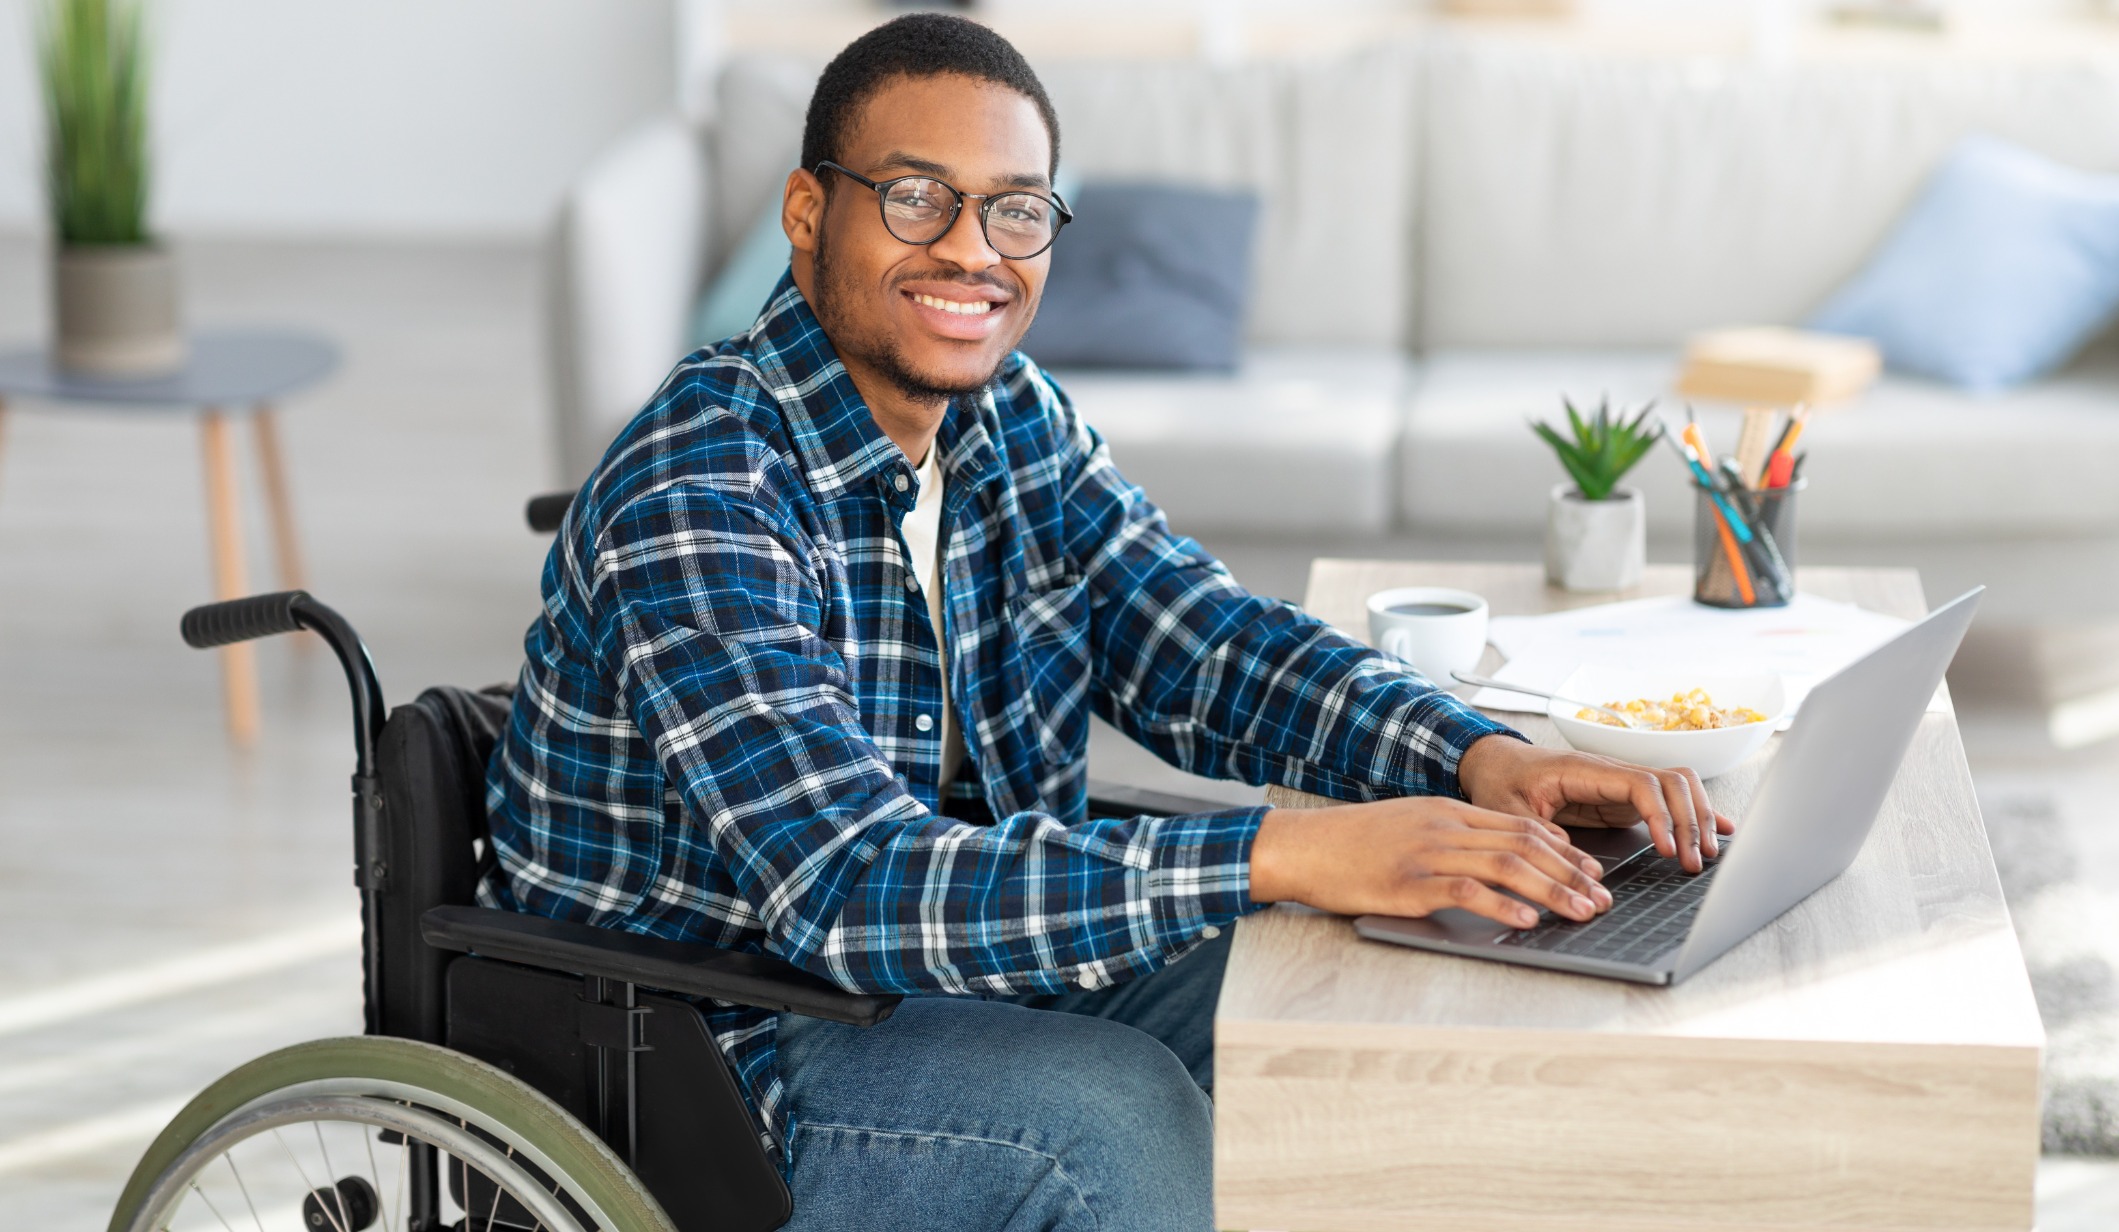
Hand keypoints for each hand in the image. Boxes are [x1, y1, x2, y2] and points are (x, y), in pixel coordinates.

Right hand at [1249, 796, 1613, 928]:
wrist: (1303, 846)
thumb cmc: (1353, 843)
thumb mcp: (1410, 825)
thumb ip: (1455, 835)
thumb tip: (1501, 854)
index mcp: (1448, 811)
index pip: (1521, 823)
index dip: (1564, 848)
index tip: (1592, 871)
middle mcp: (1444, 826)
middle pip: (1524, 843)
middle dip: (1571, 872)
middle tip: (1601, 898)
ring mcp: (1427, 853)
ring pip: (1506, 865)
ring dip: (1551, 891)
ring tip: (1581, 912)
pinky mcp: (1408, 882)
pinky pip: (1465, 891)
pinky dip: (1501, 905)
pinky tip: (1526, 919)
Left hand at [1456, 735, 1734, 872]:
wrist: (1495, 763)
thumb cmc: (1501, 781)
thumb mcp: (1507, 809)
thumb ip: (1539, 832)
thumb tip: (1577, 860)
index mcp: (1586, 770)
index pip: (1641, 784)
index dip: (1661, 816)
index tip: (1666, 849)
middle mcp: (1611, 772)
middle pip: (1672, 782)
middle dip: (1690, 820)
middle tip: (1694, 862)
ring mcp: (1621, 784)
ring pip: (1677, 787)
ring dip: (1697, 817)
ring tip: (1706, 854)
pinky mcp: (1623, 798)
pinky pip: (1668, 799)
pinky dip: (1695, 812)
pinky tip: (1718, 829)